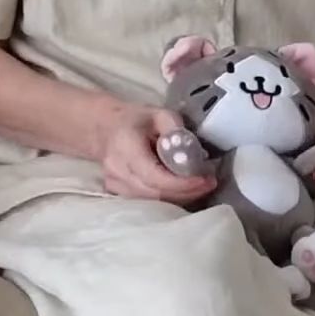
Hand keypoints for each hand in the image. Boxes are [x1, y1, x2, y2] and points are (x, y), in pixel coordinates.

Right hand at [101, 106, 217, 204]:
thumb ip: (175, 129)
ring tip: (201, 185)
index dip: (181, 183)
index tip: (205, 180)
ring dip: (180, 197)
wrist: (104, 129)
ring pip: (152, 201)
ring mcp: (114, 186)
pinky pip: (147, 201)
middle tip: (210, 183)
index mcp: (125, 149)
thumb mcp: (158, 114)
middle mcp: (117, 171)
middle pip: (155, 193)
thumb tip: (194, 151)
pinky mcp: (118, 194)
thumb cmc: (134, 120)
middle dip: (187, 192)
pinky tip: (184, 189)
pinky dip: (168, 197)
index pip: (154, 176)